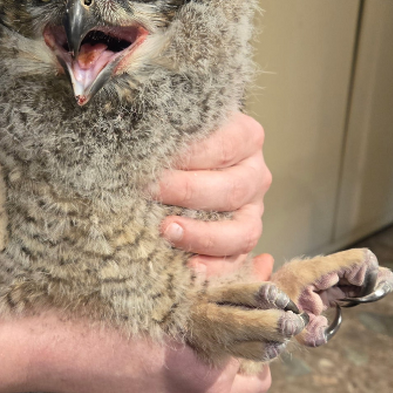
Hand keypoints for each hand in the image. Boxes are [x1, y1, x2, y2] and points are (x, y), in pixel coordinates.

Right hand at [26, 255, 275, 392]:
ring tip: (203, 310)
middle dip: (245, 342)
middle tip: (238, 298)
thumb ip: (220, 294)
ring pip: (212, 385)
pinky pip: (180, 390)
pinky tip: (169, 333)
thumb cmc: (105, 316)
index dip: (261, 315)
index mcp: (207, 383)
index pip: (259, 357)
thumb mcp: (170, 299)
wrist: (45, 347)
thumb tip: (258, 265)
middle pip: (244, 379)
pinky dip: (185, 365)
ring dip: (214, 353)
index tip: (258, 280)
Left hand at [153, 113, 271, 277]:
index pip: (223, 146)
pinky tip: (189, 267)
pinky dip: (215, 268)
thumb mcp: (169, 124)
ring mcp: (252, 212)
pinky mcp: (241, 242)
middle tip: (149, 191)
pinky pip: (237, 262)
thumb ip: (162, 128)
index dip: (188, 155)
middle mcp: (255, 175)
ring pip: (242, 232)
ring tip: (166, 230)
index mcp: (246, 137)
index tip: (152, 159)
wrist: (174, 162)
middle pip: (231, 189)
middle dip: (186, 192)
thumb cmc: (169, 139)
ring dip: (202, 235)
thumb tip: (137, 141)